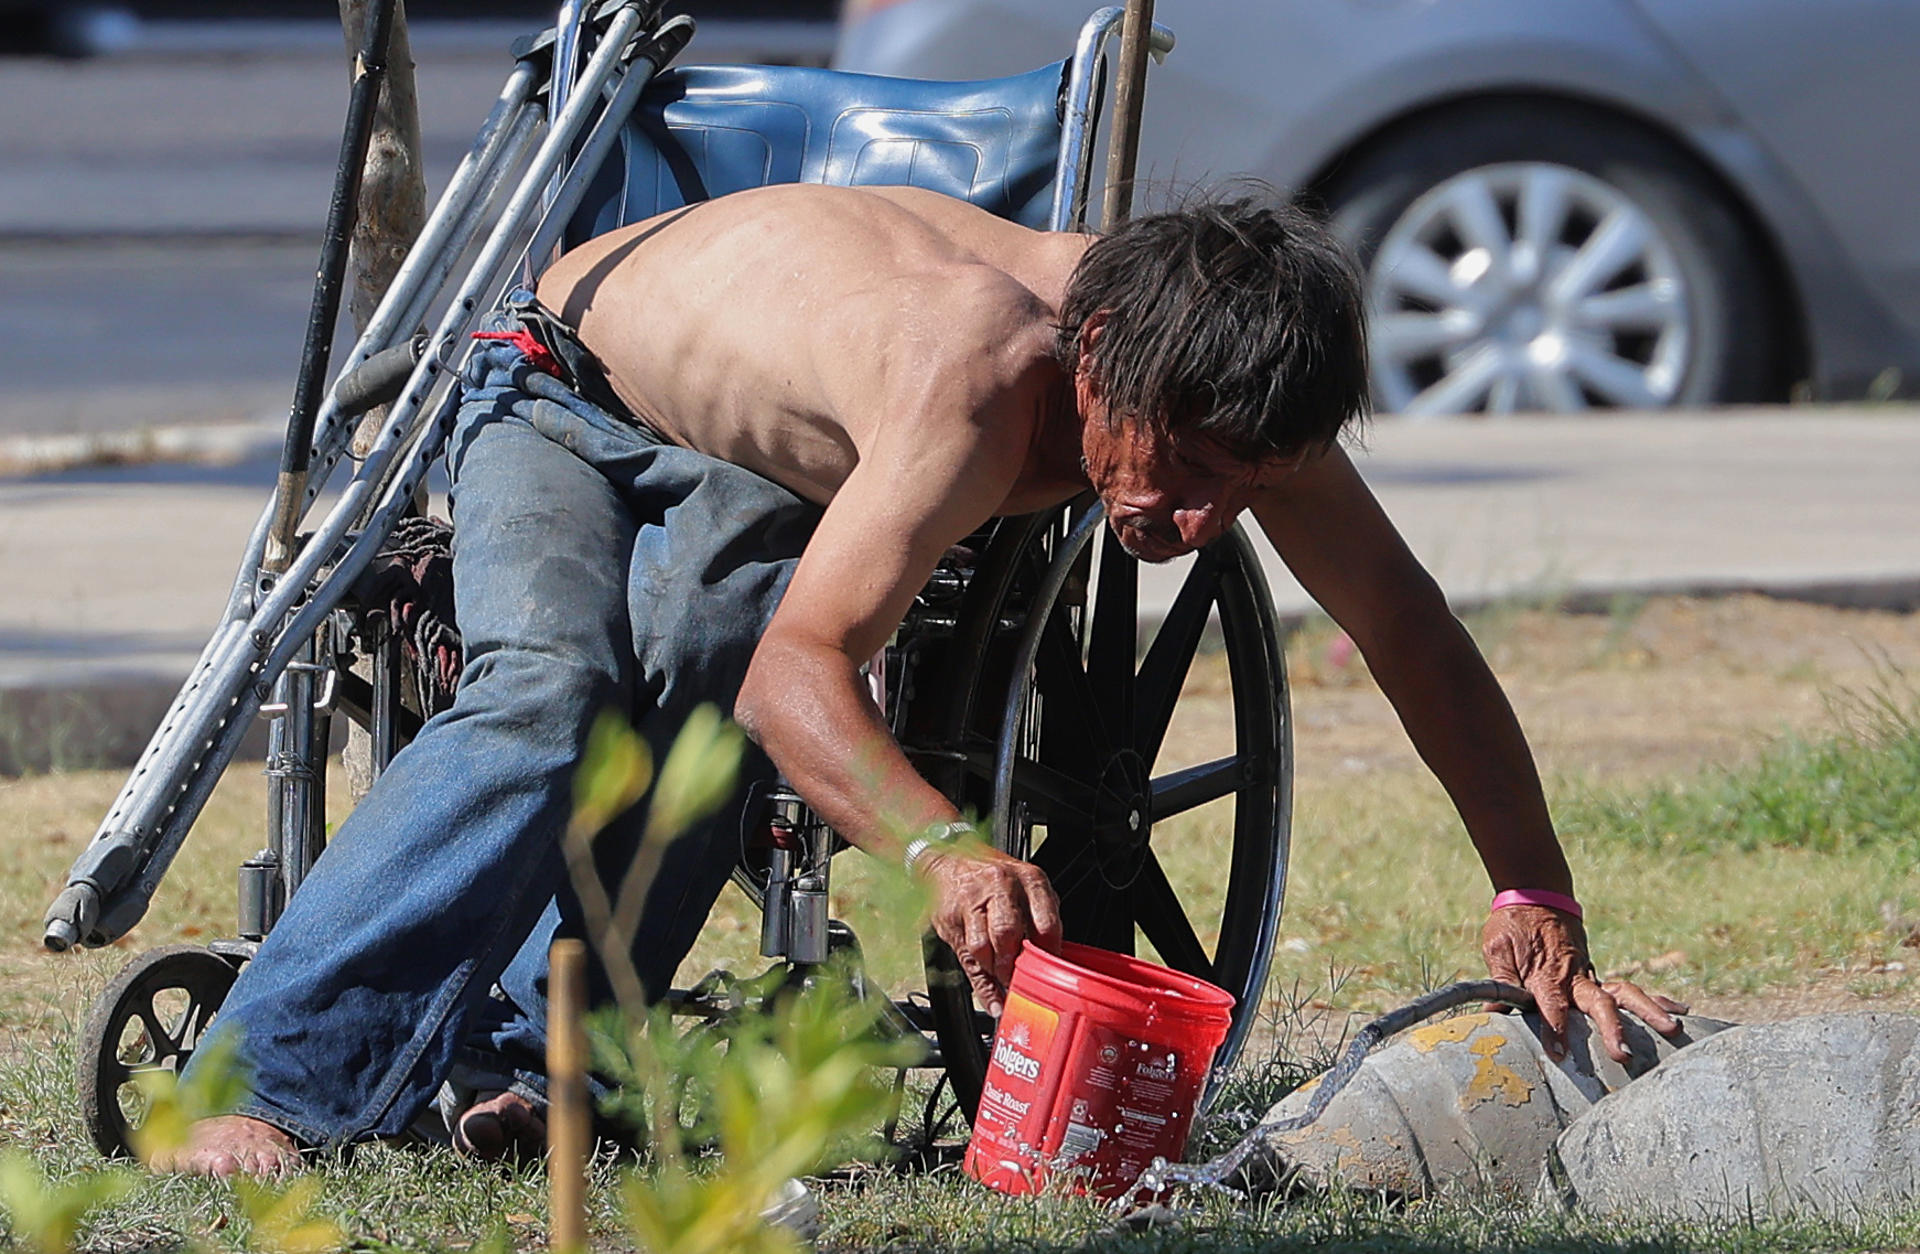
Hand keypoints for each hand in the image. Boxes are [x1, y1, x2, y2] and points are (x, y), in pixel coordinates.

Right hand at [923, 848, 1061, 1015]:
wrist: (947, 861)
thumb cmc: (992, 879)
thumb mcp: (1024, 888)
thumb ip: (1039, 920)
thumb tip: (1051, 964)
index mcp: (1029, 880)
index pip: (1046, 923)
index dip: (1049, 955)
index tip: (1051, 975)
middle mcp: (1000, 886)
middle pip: (1009, 933)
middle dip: (1016, 965)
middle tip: (1021, 981)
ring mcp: (972, 901)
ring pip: (984, 948)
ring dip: (996, 972)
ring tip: (1004, 980)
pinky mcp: (951, 918)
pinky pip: (968, 957)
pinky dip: (981, 985)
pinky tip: (990, 998)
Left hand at [1481, 904, 1688, 1063]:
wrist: (1537, 894)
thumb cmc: (1513, 924)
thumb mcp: (1498, 948)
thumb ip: (1500, 981)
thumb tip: (1491, 1014)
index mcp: (1546, 974)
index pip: (1552, 1005)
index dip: (1556, 1029)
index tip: (1560, 1054)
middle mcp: (1575, 976)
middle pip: (1598, 1002)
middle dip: (1612, 1028)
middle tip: (1624, 1053)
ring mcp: (1592, 975)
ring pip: (1626, 994)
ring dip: (1650, 1012)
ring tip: (1674, 1030)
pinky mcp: (1601, 976)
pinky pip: (1631, 989)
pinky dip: (1657, 999)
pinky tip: (1682, 1013)